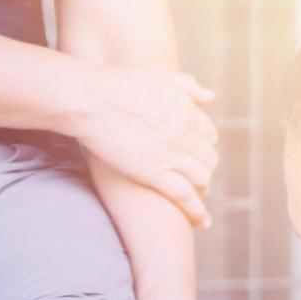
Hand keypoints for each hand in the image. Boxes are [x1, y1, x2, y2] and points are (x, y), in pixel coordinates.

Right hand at [62, 63, 217, 227]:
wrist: (90, 100)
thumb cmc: (117, 84)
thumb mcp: (159, 76)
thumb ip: (187, 86)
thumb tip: (210, 97)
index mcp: (187, 111)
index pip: (209, 135)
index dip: (204, 145)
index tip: (196, 152)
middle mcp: (185, 134)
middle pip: (208, 158)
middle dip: (204, 167)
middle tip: (195, 175)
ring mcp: (171, 154)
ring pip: (201, 178)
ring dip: (201, 187)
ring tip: (196, 195)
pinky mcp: (153, 173)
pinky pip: (185, 197)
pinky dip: (198, 212)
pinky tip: (202, 223)